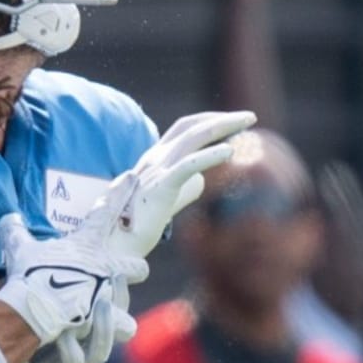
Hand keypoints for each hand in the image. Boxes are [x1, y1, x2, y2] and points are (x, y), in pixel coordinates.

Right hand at [0, 187, 149, 344]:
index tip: (133, 177)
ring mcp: (110, 291)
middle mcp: (105, 266)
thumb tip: (8, 216)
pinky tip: (104, 331)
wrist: (36, 308)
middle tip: (126, 273)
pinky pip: (124, 325)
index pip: (106, 210)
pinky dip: (114, 329)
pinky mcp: (109, 317)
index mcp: (86, 245)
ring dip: (120, 304)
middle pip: (135, 264)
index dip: (121, 191)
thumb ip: (15, 231)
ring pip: (129, 298)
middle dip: (133, 270)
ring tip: (110, 313)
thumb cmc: (30, 276)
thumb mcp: (20, 250)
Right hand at [109, 110, 256, 256]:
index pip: (184, 128)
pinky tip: (230, 152)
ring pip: (192, 138)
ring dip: (222, 126)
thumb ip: (184, 187)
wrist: (114, 246)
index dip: (209, 120)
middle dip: (222, 118)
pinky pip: (188, 166)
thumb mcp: (165, 200)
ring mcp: (156, 172)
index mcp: (153, 160)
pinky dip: (210, 156)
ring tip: (247, 122)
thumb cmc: (138, 226)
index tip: (233, 122)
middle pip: (191, 127)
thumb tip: (201, 180)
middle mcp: (154, 160)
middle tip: (249, 117)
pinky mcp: (160, 189)